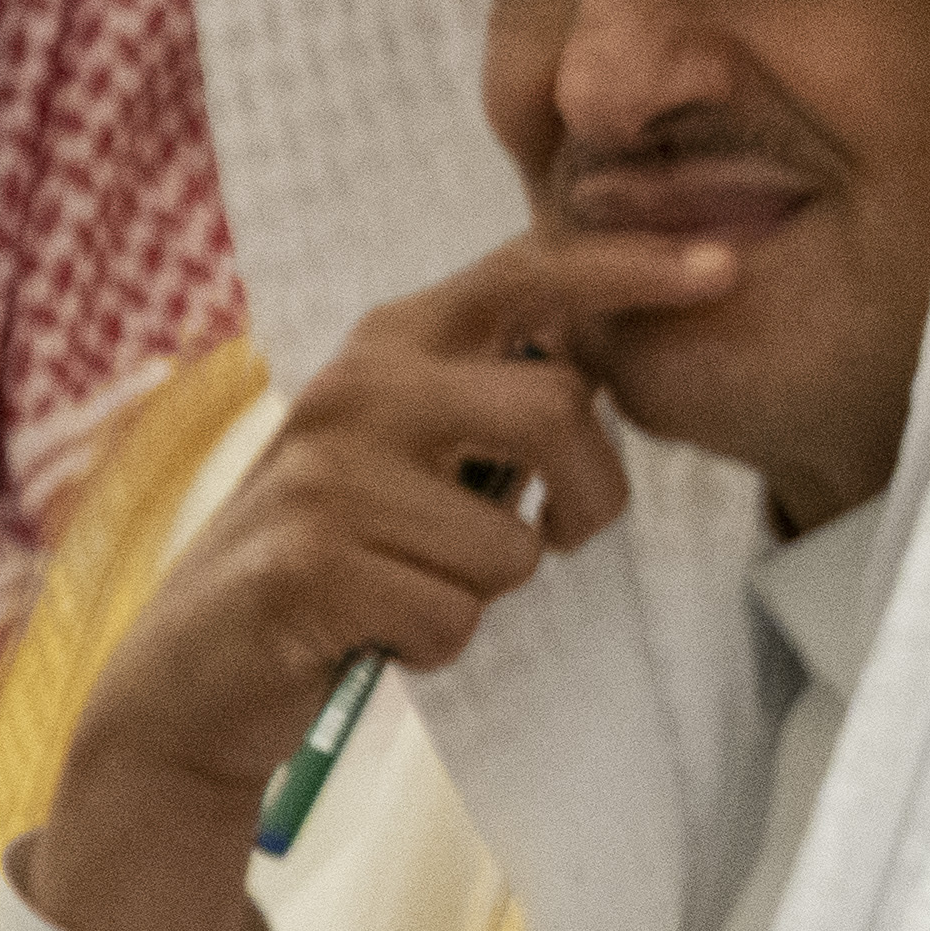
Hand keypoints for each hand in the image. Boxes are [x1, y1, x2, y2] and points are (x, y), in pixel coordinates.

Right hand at [25, 232, 722, 930]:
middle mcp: (358, 387)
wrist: (204, 663)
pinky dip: (436, 643)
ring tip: (414, 584)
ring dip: (485, 591)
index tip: (725, 267)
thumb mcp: (421, 448)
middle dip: (588, 499)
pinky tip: (376, 631)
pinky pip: (454, 617)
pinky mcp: (309, 565)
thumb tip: (613, 360)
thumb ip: (498, 398)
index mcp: (395, 343)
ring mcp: (325, 474)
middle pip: (555, 409)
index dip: (628, 268)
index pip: (527, 276)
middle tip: (556, 537)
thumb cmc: (350, 551)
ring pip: (513, 544)